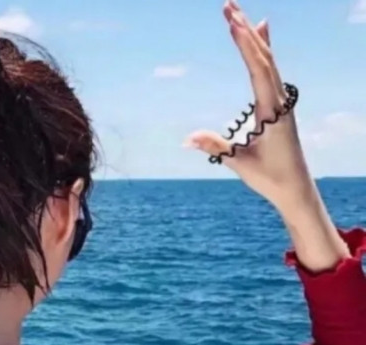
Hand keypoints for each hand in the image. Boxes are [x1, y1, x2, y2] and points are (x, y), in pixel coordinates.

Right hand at [186, 1, 312, 209]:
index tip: (232, 22)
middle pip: (264, 57)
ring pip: (269, 62)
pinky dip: (264, 52)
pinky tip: (262, 37)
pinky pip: (271, 72)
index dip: (246, 45)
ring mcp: (280, 102)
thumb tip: (187, 138)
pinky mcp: (278, 107)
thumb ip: (215, 147)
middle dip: (245, 31)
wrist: (295, 188)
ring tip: (242, 14)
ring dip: (254, 38)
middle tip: (228, 6)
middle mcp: (279, 100)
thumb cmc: (270, 178)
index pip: (259, 69)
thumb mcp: (239, 163)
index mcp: (272, 111)